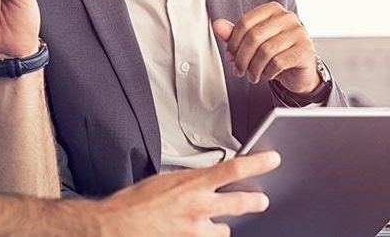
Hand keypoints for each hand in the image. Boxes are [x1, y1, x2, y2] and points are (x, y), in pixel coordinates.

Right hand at [95, 152, 279, 235]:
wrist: (116, 227)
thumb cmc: (133, 204)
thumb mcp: (163, 180)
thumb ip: (188, 181)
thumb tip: (202, 181)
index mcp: (191, 185)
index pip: (233, 169)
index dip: (258, 163)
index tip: (273, 160)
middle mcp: (198, 208)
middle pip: (240, 203)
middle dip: (254, 201)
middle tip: (261, 200)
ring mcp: (197, 231)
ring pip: (223, 230)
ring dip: (217, 226)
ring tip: (203, 223)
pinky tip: (189, 233)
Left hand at [213, 2, 320, 93]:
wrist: (299, 70)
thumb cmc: (275, 52)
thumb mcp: (253, 43)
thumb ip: (235, 33)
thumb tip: (217, 25)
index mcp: (273, 10)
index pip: (246, 21)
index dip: (233, 41)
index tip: (230, 55)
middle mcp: (287, 17)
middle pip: (254, 36)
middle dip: (242, 57)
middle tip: (238, 70)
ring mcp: (299, 33)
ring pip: (266, 51)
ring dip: (254, 68)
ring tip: (253, 75)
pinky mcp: (305, 50)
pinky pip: (278, 62)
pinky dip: (269, 72)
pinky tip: (268, 74)